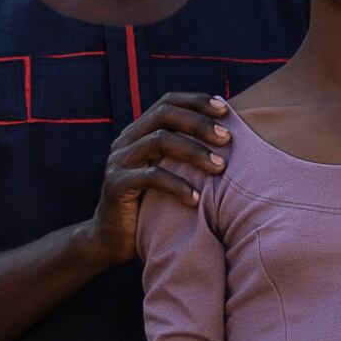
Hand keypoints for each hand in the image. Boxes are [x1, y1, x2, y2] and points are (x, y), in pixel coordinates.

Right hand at [85, 92, 233, 265]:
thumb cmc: (150, 206)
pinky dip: (178, 185)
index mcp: (138, 132)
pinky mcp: (116, 185)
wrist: (112, 240)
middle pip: (164, 115)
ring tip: (220, 168)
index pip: (167, 102)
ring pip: (159, 141)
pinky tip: (196, 199)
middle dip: (199, 123)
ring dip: (194, 151)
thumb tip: (227, 138)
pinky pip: (151, 177)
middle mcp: (126, 140)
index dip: (196, 101)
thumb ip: (183, 154)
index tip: (225, 110)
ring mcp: (118, 161)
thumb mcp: (167, 173)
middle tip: (227, 138)